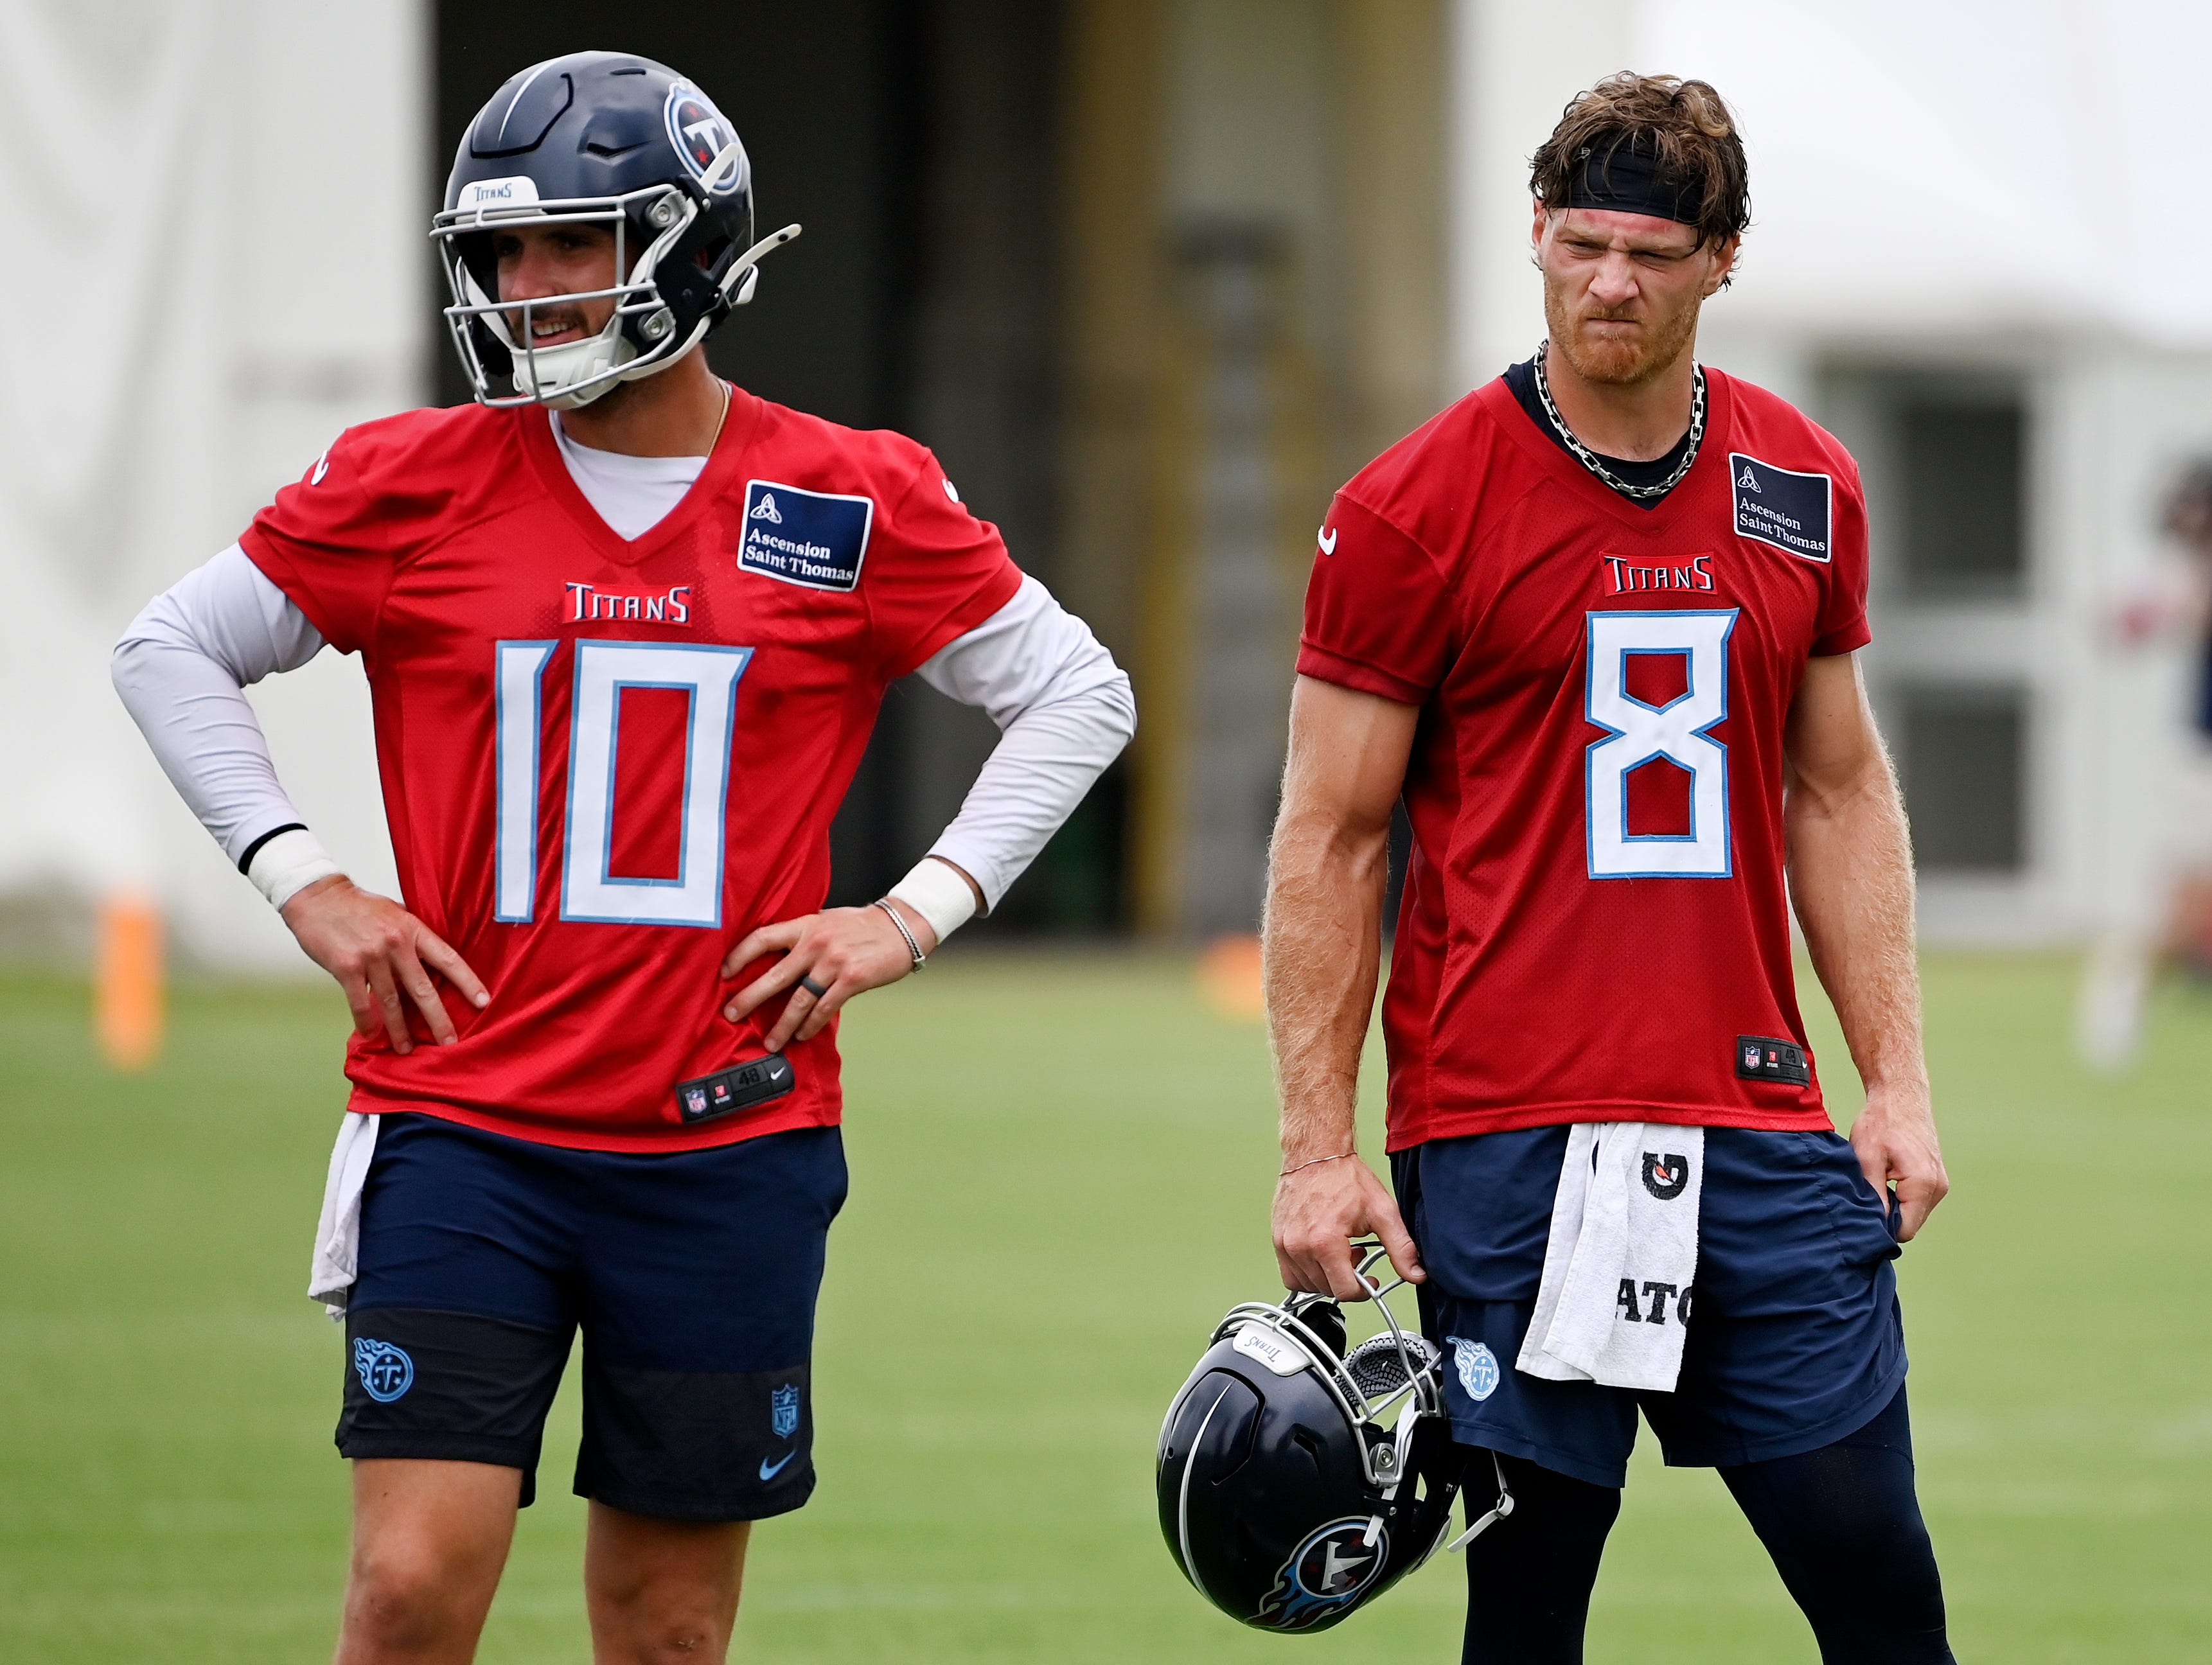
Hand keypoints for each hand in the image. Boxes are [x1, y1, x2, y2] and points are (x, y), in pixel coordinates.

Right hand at [281, 876, 488, 1053]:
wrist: (318, 897)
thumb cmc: (359, 907)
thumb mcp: (395, 914)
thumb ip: (412, 937)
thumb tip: (430, 962)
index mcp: (413, 929)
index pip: (448, 959)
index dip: (467, 982)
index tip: (483, 1002)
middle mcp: (396, 943)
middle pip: (423, 988)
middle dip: (438, 1018)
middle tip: (450, 1041)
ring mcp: (371, 956)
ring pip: (392, 1001)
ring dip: (400, 1029)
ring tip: (406, 1048)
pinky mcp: (347, 967)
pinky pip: (360, 1003)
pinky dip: (367, 1022)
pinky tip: (372, 1034)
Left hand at [720, 901, 936, 1051]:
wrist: (901, 927)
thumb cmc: (862, 925)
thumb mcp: (826, 920)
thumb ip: (802, 934)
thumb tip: (774, 952)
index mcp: (805, 926)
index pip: (762, 938)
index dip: (739, 956)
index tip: (723, 973)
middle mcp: (816, 943)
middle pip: (774, 975)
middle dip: (750, 998)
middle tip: (731, 1014)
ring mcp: (834, 962)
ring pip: (799, 1000)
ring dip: (782, 1025)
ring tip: (770, 1042)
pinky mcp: (852, 979)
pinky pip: (825, 1008)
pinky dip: (811, 1025)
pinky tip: (802, 1035)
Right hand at [1271, 1155, 1423, 1299]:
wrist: (1315, 1154)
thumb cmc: (1344, 1177)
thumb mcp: (1382, 1211)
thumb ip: (1401, 1248)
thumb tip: (1416, 1274)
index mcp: (1325, 1242)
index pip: (1344, 1291)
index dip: (1363, 1289)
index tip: (1369, 1277)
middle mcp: (1300, 1247)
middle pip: (1327, 1289)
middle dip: (1346, 1279)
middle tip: (1356, 1254)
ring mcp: (1284, 1245)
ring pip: (1308, 1285)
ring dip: (1327, 1276)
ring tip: (1339, 1251)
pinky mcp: (1277, 1241)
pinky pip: (1290, 1275)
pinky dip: (1308, 1273)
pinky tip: (1321, 1253)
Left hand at [1849, 1081, 1948, 1241]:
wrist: (1900, 1096)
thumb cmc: (1881, 1123)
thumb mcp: (1867, 1159)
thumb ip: (1873, 1196)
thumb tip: (1874, 1226)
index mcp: (1923, 1185)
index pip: (1904, 1230)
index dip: (1881, 1229)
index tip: (1862, 1217)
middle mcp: (1938, 1188)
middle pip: (1910, 1223)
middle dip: (1887, 1217)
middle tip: (1865, 1197)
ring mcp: (1940, 1183)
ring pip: (1914, 1213)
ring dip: (1894, 1206)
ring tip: (1876, 1182)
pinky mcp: (1936, 1178)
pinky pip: (1917, 1200)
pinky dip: (1901, 1197)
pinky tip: (1886, 1178)